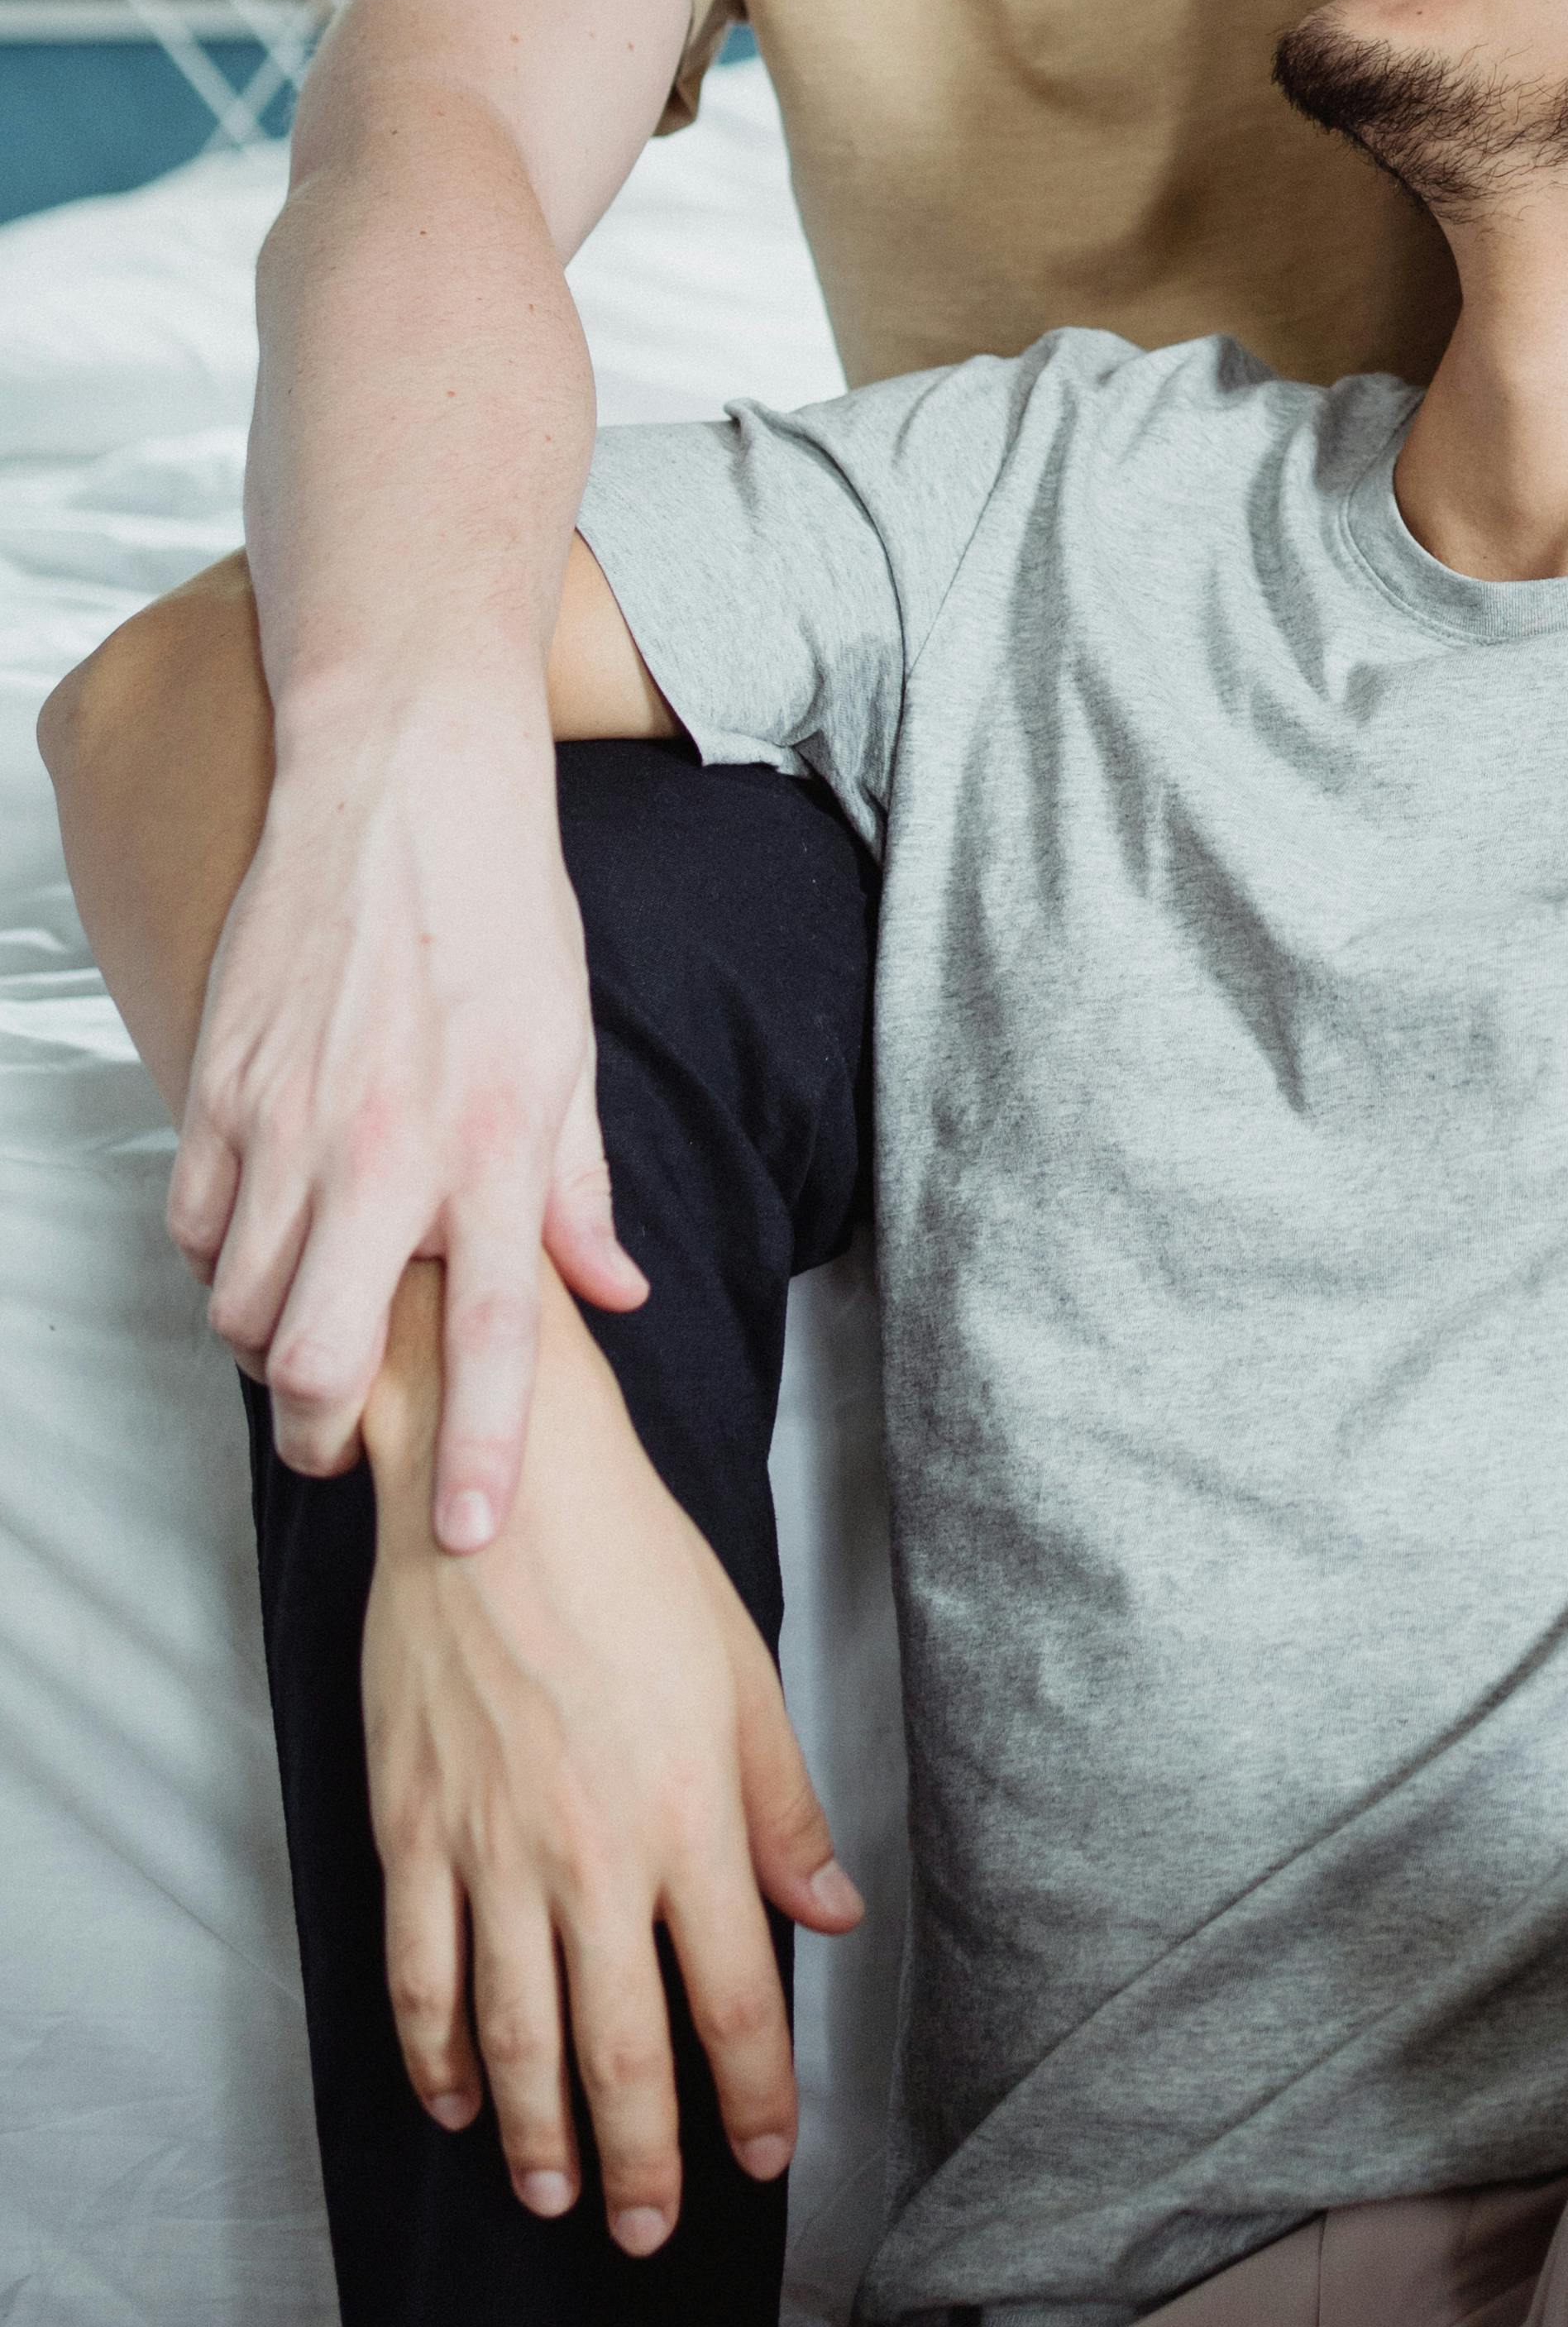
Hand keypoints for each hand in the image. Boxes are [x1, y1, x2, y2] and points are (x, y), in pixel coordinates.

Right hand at [170, 689, 642, 1541]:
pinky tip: (257, 1240)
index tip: (472, 1537)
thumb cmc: (504, 915)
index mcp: (498, 1149)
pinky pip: (192, 1229)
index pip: (496, 1340)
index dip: (484, 1453)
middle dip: (319, 1431)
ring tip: (300, 1323)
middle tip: (337, 1442)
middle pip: (318, 1358)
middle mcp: (388, 1152)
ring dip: (264, 1341)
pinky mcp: (219, 1090)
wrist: (404, 788)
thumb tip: (617, 1294)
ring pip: (239, 1308)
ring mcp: (289, 1124)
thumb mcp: (571, 1054)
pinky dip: (216, 1260)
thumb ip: (581, 1192)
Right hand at [362, 1266, 863, 2254]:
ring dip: (538, 2135)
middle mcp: (589, 1858)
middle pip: (619, 2049)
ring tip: (558, 2197)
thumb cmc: (635, 1570)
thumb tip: (833, 1914)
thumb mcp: (744, 1676)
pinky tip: (455, 2101)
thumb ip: (783, 1810)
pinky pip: (420, 1973)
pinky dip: (435, 2053)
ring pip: (513, 2037)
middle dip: (644, 2157)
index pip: (733, 2001)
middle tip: (651, 2234)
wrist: (497, 1495)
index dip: (752, 2098)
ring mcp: (488, 1852)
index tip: (764, 2160)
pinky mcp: (410, 1832)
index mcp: (688, 1821)